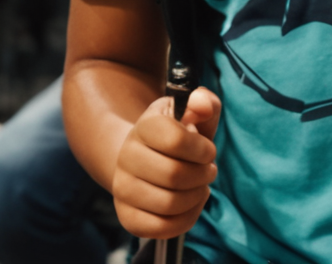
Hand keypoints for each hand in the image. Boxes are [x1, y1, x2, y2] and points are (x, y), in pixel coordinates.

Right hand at [111, 87, 220, 240]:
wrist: (147, 159)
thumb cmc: (179, 136)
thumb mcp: (193, 114)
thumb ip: (204, 102)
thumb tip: (203, 104)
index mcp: (144, 127)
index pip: (175, 140)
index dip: (202, 149)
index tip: (208, 150)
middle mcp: (126, 157)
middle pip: (175, 175)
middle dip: (203, 175)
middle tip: (209, 170)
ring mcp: (123, 189)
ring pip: (170, 204)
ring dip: (196, 196)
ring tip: (200, 186)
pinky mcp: (128, 217)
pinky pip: (163, 229)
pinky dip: (187, 218)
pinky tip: (190, 203)